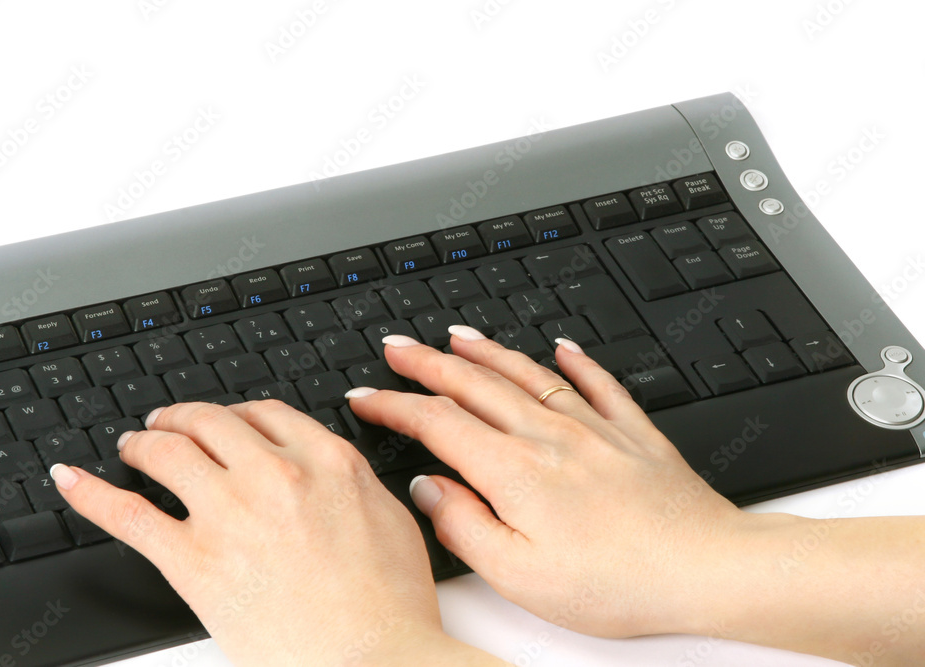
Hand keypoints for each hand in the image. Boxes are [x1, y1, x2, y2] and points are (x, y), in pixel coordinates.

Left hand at [50, 400, 503, 665]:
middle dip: (181, 418)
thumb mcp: (390, 517)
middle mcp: (273, 474)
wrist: (374, 658)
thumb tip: (331, 467)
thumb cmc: (391, 603)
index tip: (225, 421)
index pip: (264, 414)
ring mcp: (229, 513)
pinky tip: (72, 481)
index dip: (235, 413)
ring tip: (132, 447)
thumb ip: (352, 479)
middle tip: (167, 424)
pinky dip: (92, 493)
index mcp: (325, 460)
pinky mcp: (193, 560)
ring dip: (141, 442)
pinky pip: (127, 515)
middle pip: (210, 422)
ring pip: (166, 452)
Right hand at [347, 327, 763, 638]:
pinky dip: (574, 361)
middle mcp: (550, 436)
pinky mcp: (632, 433)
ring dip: (486, 351)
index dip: (394, 406)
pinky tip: (561, 346)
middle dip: (426, 362)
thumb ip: (464, 526)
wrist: (704, 569)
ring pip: (527, 374)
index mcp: (516, 471)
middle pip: (475, 384)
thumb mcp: (520, 575)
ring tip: (457, 335)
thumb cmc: (617, 583)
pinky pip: (597, 382)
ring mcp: (594, 427)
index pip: (438, 422)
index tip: (366, 397)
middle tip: (396, 348)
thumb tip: (430, 488)